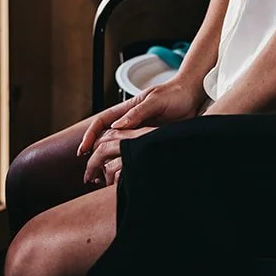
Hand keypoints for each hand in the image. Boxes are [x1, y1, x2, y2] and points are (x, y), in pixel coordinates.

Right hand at [77, 76, 204, 184]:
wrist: (192, 96)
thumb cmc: (174, 94)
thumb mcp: (154, 101)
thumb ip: (137, 112)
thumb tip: (117, 126)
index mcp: (128, 109)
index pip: (102, 121)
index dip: (90, 135)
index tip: (83, 151)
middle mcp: (132, 121)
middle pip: (106, 138)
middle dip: (95, 154)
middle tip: (89, 174)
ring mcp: (141, 132)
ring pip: (119, 148)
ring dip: (109, 162)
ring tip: (102, 180)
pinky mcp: (151, 141)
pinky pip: (134, 154)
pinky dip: (126, 165)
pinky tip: (125, 176)